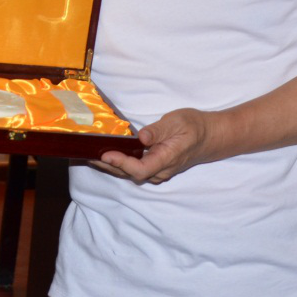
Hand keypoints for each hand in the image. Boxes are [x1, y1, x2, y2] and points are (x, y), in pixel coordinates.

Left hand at [96, 108, 214, 183]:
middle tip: (86, 153)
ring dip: (110, 165)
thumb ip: (159, 130)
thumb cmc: (194, 127)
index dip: (121, 164)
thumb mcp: (178, 122)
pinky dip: (118, 163)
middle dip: (108, 165)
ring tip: (89, 154)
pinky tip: (106, 154)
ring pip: (130, 173)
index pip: (140, 169)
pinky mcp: (154, 167)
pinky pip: (133, 168)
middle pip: (130, 174)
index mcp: (167, 159)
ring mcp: (157, 171)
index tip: (105, 153)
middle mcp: (160, 170)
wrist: (209, 137)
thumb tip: (141, 137)